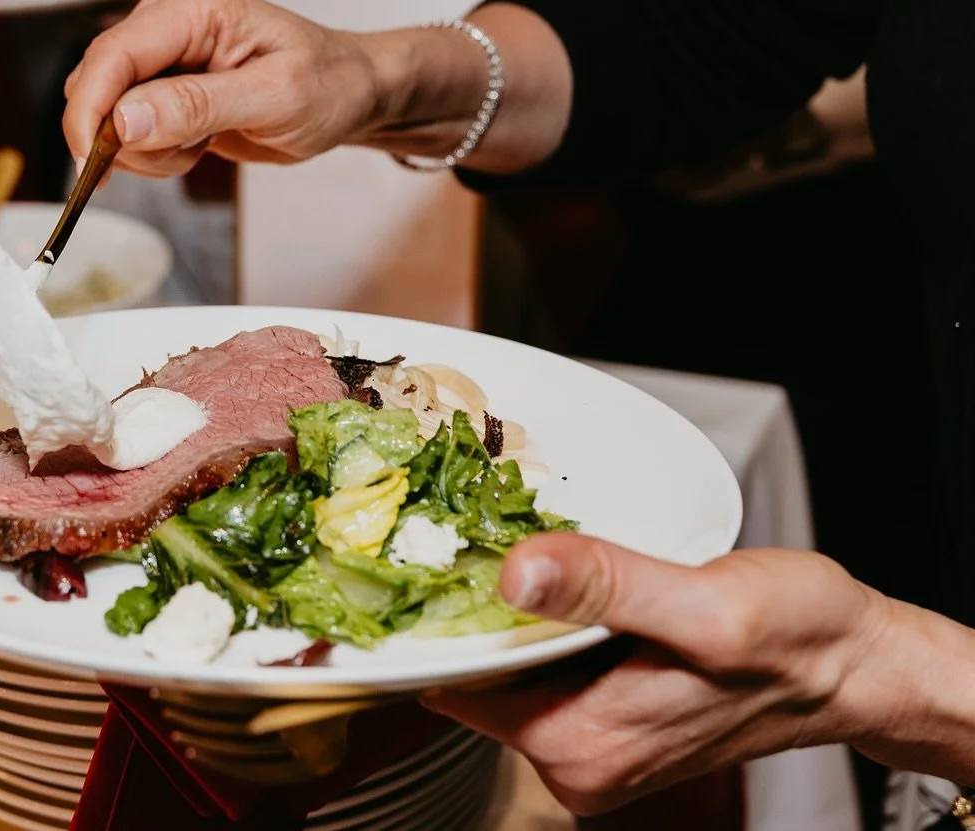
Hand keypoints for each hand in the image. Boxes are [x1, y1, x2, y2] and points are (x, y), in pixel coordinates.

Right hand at [61, 0, 388, 177]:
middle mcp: (169, 18)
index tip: (90, 162)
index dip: (90, 111)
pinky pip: (126, 126)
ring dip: (145, 149)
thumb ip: (197, 107)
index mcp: (196, 6)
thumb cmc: (329, 86)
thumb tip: (124, 121)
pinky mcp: (163, 82)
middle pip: (99, 83)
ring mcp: (162, 51)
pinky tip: (198, 145)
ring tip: (204, 146)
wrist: (349, 94)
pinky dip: (154, 151)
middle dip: (125, 137)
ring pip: (108, 112)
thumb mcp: (275, 100)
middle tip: (185, 157)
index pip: (113, 54)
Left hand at [423, 533, 889, 814]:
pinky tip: (571, 586)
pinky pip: (546, 672)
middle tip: (487, 534)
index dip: (440, 619)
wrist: (854, 666)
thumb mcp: (704, 602)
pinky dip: (547, 629)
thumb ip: (607, 587)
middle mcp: (576, 761)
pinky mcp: (607, 726)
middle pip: (480, 676)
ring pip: (511, 670)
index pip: (458, 684)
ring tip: (534, 552)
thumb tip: (518, 573)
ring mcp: (590, 749)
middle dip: (476, 611)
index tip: (440, 556)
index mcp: (581, 742)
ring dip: (514, 616)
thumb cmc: (797, 639)